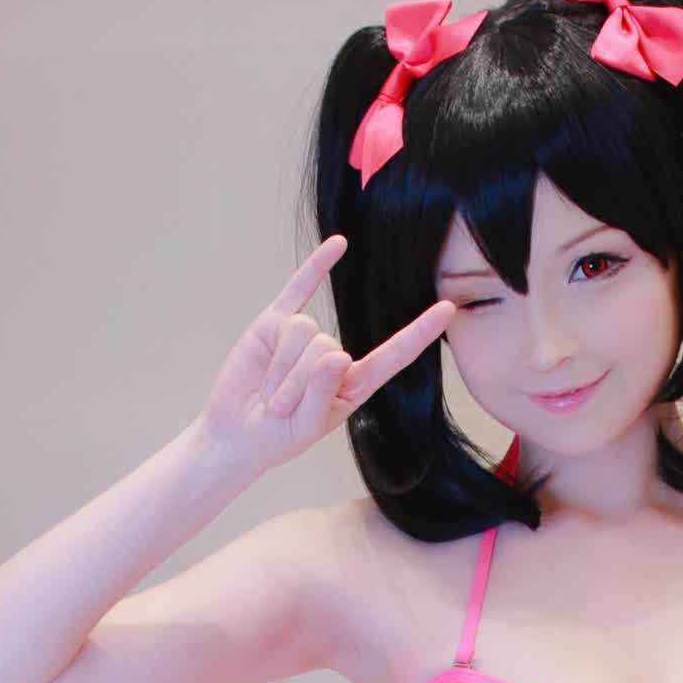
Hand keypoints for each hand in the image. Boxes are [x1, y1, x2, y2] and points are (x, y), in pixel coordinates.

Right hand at [199, 234, 455, 477]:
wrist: (235, 433)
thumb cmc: (276, 437)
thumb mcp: (305, 427)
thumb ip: (322, 393)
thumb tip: (335, 352)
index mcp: (354, 384)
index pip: (393, 354)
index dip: (418, 333)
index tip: (448, 309)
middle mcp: (333, 355)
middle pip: (327, 345)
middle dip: (297, 381)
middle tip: (279, 408)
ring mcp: (305, 336)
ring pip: (303, 330)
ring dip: (281, 368)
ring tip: (269, 393)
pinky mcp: (276, 322)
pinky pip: (300, 287)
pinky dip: (317, 266)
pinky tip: (340, 244)